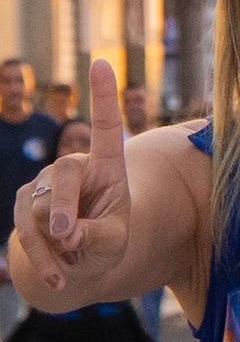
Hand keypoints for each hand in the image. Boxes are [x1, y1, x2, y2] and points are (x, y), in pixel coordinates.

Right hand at [12, 60, 131, 293]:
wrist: (81, 265)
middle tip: (69, 236)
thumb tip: (62, 232)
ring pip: (38, 210)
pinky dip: (44, 259)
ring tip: (72, 269)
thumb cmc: (107, 244)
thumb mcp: (115, 241)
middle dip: (61, 209)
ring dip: (56, 247)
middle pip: (62, 177)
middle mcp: (74, 168)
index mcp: (108, 167)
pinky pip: (26, 231)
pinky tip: (59, 279)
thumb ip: (96, 234)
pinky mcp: (22, 204)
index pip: (106, 128)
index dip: (103, 96)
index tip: (101, 62)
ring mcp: (43, 185)